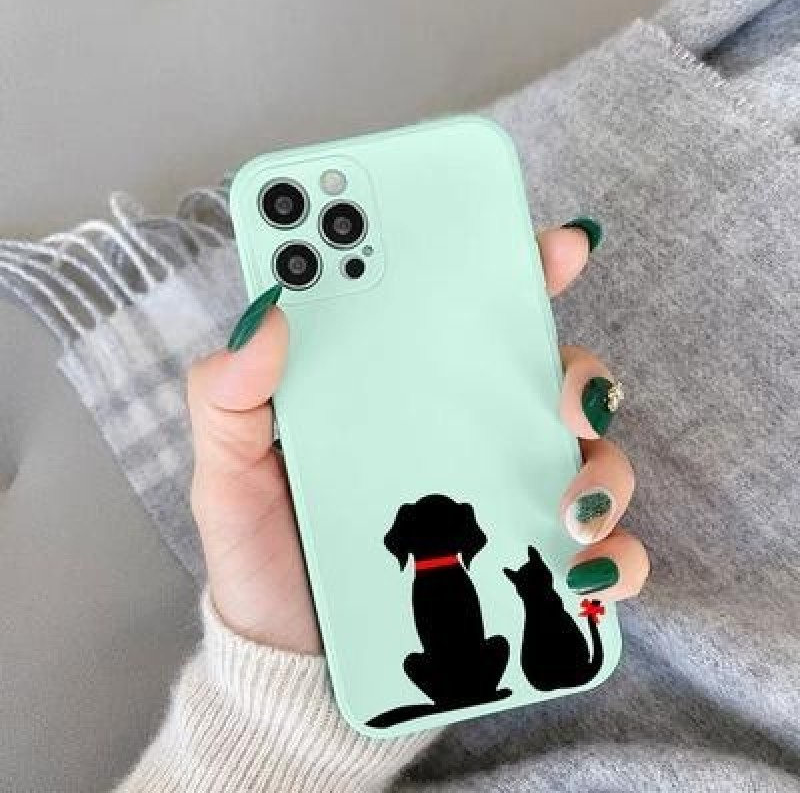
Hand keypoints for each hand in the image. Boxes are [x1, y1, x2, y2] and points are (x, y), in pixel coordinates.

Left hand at [187, 224, 648, 653]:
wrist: (294, 662)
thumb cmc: (266, 557)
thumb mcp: (228, 474)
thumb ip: (228, 398)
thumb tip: (266, 314)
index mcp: (400, 392)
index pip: (464, 313)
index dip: (513, 267)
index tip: (549, 246)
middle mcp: (463, 433)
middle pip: (547, 376)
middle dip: (577, 367)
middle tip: (565, 392)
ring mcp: (500, 497)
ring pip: (588, 455)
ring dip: (603, 465)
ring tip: (571, 503)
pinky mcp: (522, 565)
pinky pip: (594, 550)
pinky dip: (613, 554)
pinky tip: (585, 568)